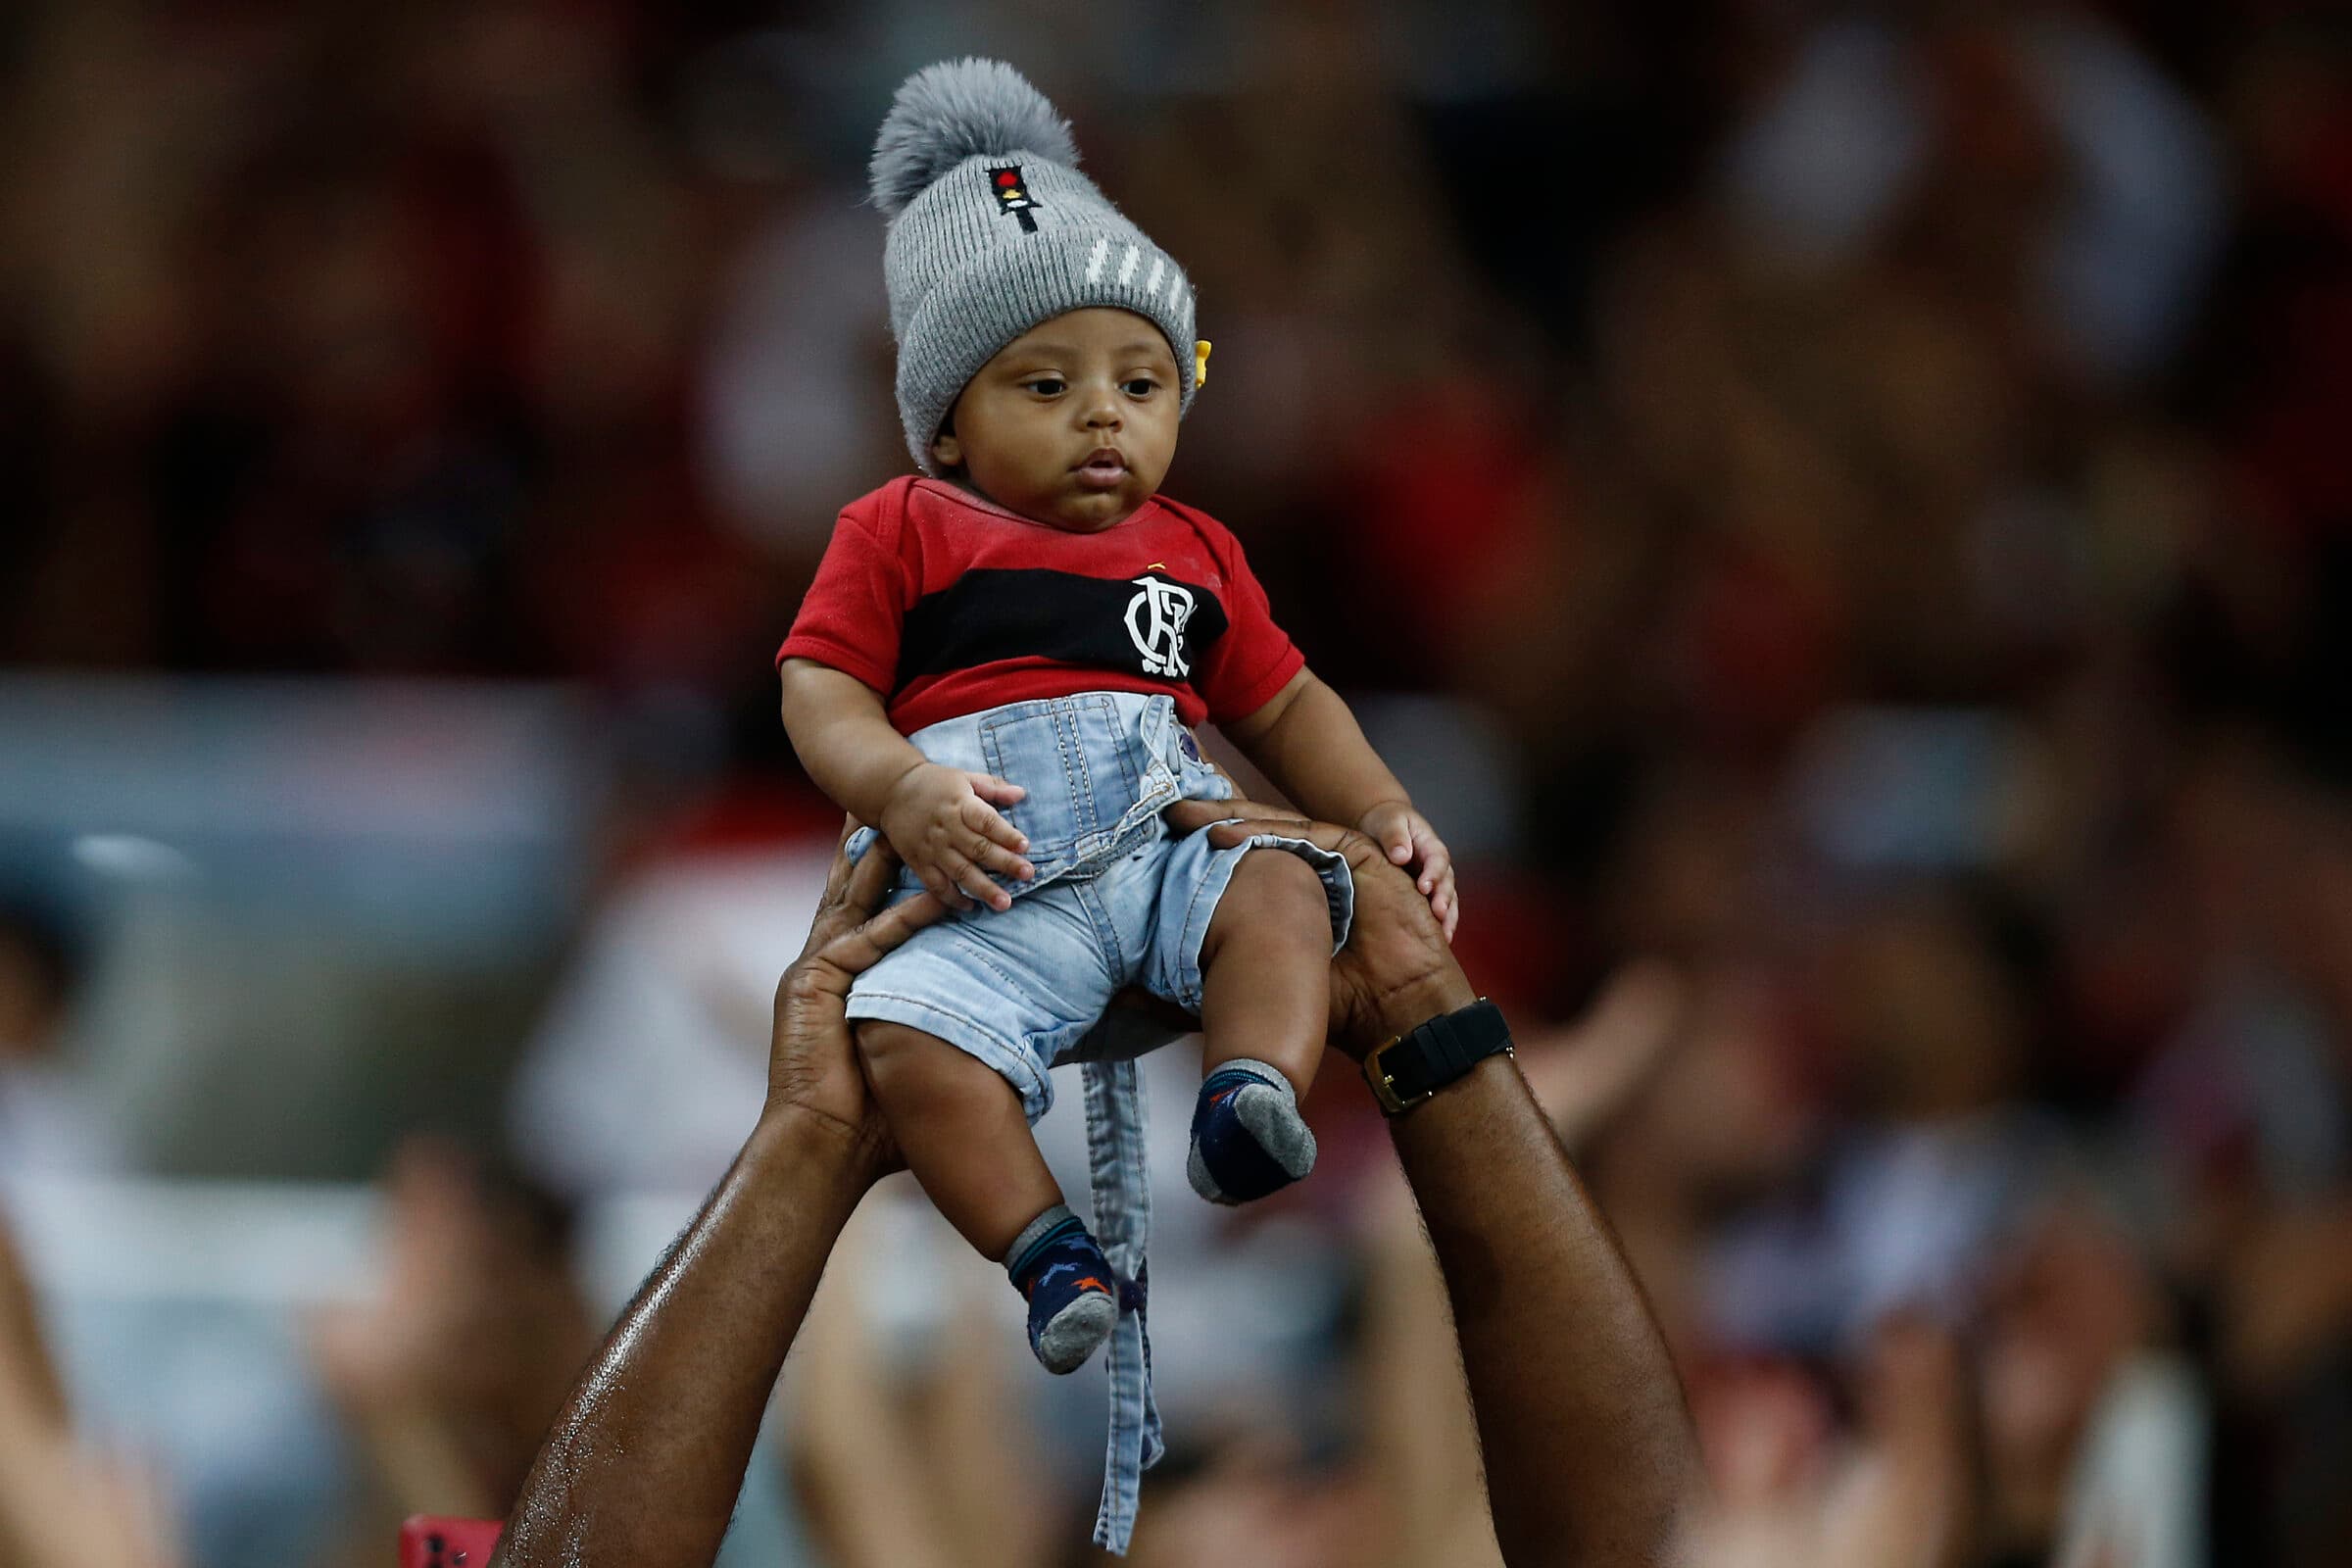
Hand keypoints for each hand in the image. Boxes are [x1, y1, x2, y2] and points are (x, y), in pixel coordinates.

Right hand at [765, 822, 947, 1174]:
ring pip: (853, 902)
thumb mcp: (909, 1060)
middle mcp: (820, 966)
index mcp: (836, 979)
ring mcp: (813, 972)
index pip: (860, 912)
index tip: (898, 841)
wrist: (823, 1145)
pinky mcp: (812, 984)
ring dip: (881, 864)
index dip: (878, 876)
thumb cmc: (870, 1119)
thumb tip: (1001, 1040)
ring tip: (906, 826)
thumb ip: (939, 1033)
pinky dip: (899, 919)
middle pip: (848, 891)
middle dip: (867, 848)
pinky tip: (931, 897)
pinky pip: (865, 942)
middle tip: (887, 808)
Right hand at [878, 763, 1034, 911]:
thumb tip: (1021, 794)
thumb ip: (993, 788)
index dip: (1006, 834)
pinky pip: (936, 885)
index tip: (1026, 846)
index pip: (987, 821)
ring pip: (960, 872)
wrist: (891, 790)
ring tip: (1004, 903)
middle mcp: (947, 829)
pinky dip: (952, 898)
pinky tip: (971, 907)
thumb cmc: (935, 784)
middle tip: (1028, 875)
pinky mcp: (919, 862)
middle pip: (979, 849)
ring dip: (984, 889)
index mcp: (960, 805)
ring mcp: (932, 848)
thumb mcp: (965, 777)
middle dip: (1005, 864)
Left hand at [1163, 798, 1474, 1058]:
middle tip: (1170, 814)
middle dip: (1213, 821)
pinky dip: (1264, 831)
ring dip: (1230, 819)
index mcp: (1296, 896)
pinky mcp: (1359, 851)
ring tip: (1188, 817)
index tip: (1167, 844)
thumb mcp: (1272, 974)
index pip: (1249, 860)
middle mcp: (1315, 871)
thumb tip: (1155, 973)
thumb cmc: (1342, 1002)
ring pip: (1277, 827)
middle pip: (1258, 835)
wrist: (1396, 1009)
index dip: (1209, 850)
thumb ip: (1231, 961)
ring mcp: (1338, 859)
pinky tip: (1224, 834)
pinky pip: (1305, 834)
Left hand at [1356, 800, 1456, 940]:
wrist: (1383, 827)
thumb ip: (1395, 836)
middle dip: (1444, 899)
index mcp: (1430, 845)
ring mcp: (1434, 881)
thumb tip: (1402, 856)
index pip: (1438, 859)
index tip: (1424, 887)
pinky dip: (1441, 924)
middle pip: (1447, 882)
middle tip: (1438, 914)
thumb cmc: (1387, 822)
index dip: (1433, 873)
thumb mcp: (1390, 821)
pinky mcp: (1426, 895)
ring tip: (1445, 935)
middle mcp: (1437, 865)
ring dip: (1448, 917)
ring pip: (1448, 900)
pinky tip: (1439, 940)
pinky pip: (1438, 911)